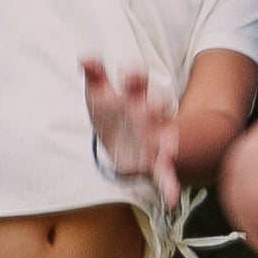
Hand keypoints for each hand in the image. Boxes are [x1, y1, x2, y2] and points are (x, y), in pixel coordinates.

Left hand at [81, 58, 185, 220]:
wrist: (125, 144)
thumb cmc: (112, 115)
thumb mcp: (100, 96)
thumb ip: (95, 76)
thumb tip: (84, 56)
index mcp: (133, 99)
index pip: (136, 84)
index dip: (134, 78)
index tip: (129, 73)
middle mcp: (149, 118)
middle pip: (155, 110)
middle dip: (154, 109)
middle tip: (152, 110)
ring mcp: (156, 142)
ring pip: (165, 142)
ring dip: (168, 146)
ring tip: (170, 152)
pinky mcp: (156, 165)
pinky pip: (166, 177)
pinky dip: (170, 188)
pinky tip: (173, 201)